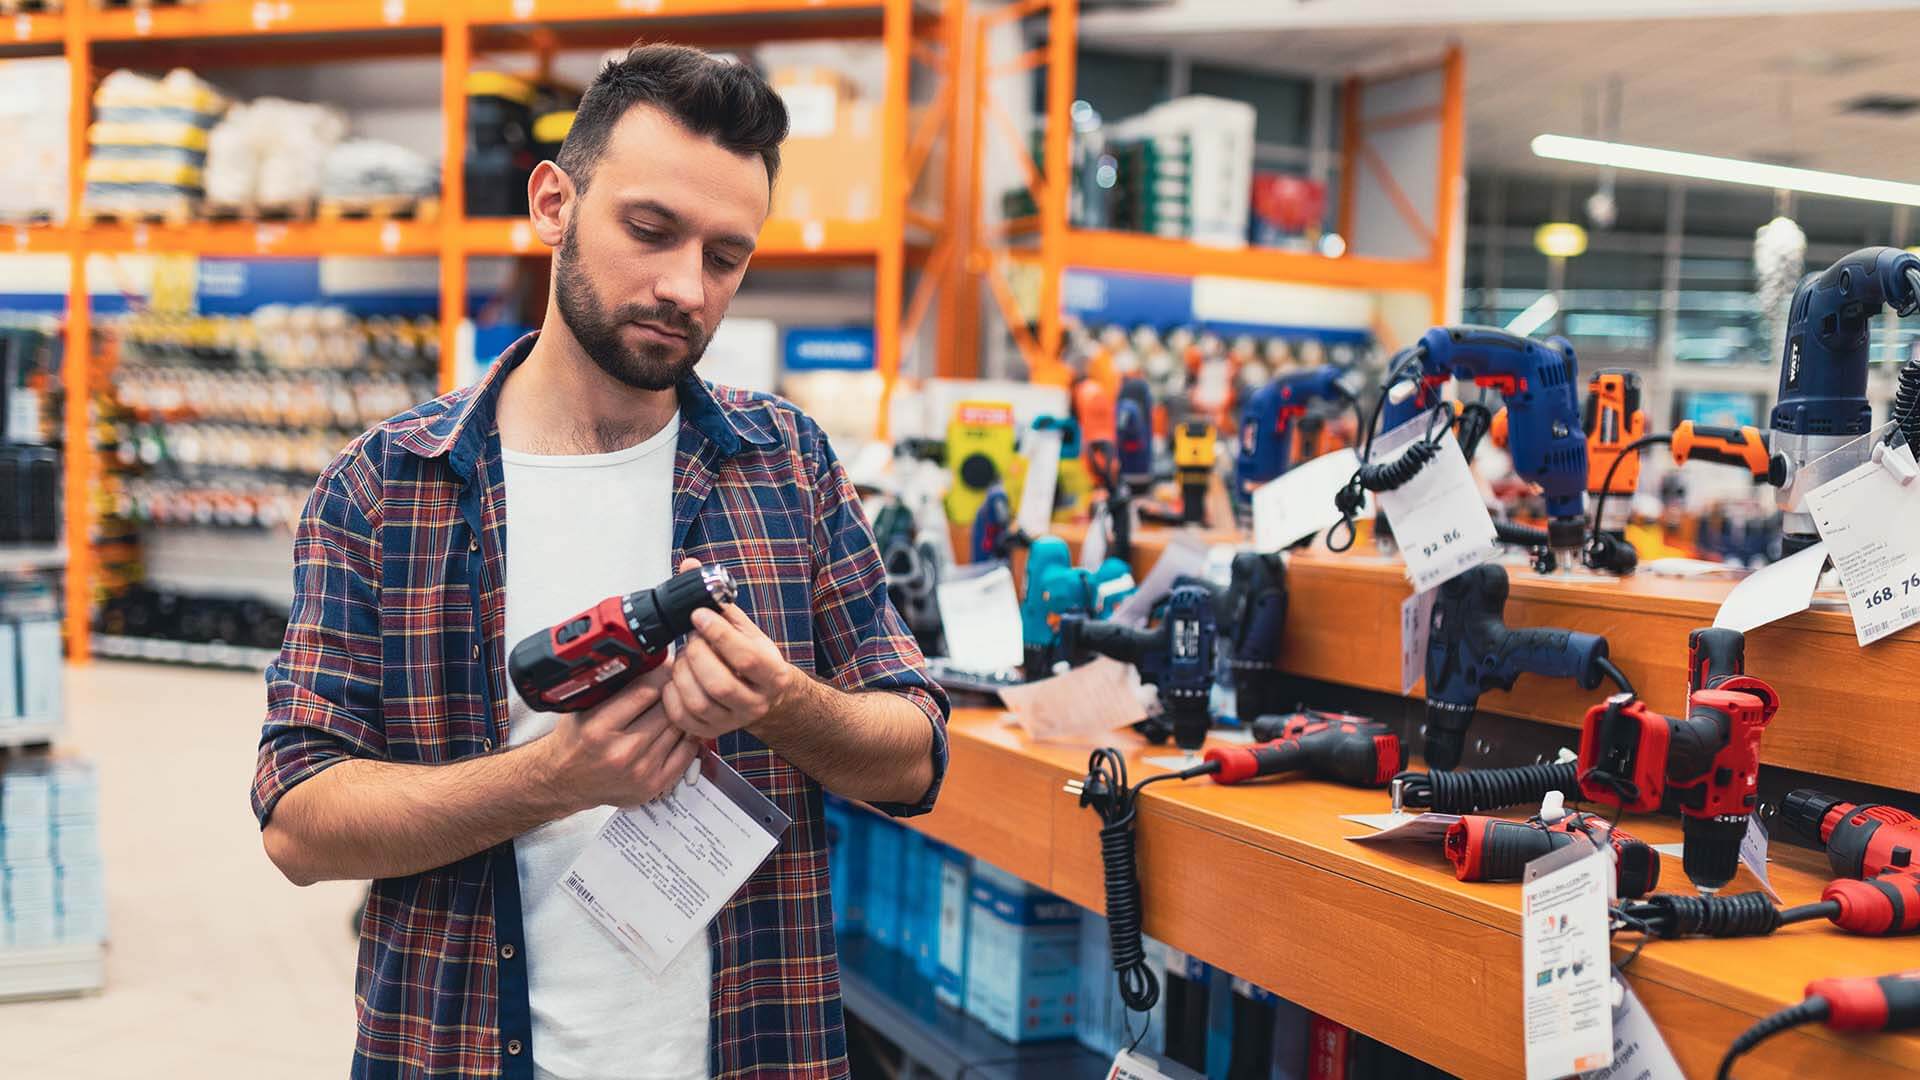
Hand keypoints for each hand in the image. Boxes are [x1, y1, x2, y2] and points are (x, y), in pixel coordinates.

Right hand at [538, 659, 698, 811]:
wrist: (565, 781)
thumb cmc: (575, 742)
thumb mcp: (584, 707)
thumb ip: (614, 687)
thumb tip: (649, 660)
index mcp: (598, 728)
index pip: (646, 690)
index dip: (661, 672)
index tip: (666, 665)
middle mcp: (621, 751)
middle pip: (667, 708)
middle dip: (672, 691)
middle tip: (673, 683)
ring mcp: (640, 770)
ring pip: (680, 727)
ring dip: (681, 712)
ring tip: (673, 705)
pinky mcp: (654, 784)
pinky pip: (687, 750)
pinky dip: (687, 735)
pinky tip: (677, 728)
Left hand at [663, 557, 803, 740]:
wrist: (764, 697)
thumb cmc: (752, 659)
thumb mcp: (743, 626)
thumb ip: (717, 598)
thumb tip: (690, 565)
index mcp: (772, 674)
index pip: (745, 657)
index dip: (717, 634)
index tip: (699, 615)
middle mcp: (755, 703)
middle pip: (719, 682)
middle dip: (697, 654)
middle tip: (692, 638)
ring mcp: (733, 721)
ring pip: (698, 701)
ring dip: (683, 672)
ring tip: (685, 656)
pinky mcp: (711, 733)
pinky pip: (682, 717)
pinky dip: (672, 693)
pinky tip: (678, 677)